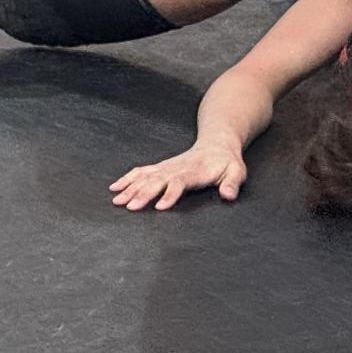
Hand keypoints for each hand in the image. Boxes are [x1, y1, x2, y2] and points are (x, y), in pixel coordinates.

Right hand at [110, 143, 247, 211]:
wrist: (217, 144)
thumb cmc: (227, 163)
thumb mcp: (236, 172)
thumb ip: (232, 183)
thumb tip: (228, 195)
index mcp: (195, 171)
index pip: (180, 182)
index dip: (170, 194)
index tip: (159, 206)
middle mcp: (177, 168)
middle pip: (158, 180)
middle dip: (143, 193)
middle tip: (130, 207)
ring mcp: (167, 167)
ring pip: (146, 176)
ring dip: (131, 188)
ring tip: (117, 201)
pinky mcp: (161, 167)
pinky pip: (141, 171)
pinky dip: (127, 178)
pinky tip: (115, 187)